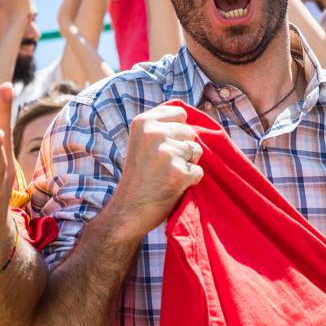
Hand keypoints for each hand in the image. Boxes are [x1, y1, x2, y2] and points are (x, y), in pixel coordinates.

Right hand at [107, 104, 203, 240]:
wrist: (126, 212)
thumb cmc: (138, 177)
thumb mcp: (141, 142)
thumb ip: (161, 126)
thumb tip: (190, 115)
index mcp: (143, 122)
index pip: (181, 114)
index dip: (177, 131)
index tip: (162, 146)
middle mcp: (154, 134)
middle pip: (190, 133)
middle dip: (182, 149)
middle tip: (161, 166)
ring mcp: (166, 153)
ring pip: (196, 152)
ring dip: (186, 165)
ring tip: (165, 176)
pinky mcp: (178, 173)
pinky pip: (198, 172)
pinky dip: (189, 181)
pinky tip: (171, 186)